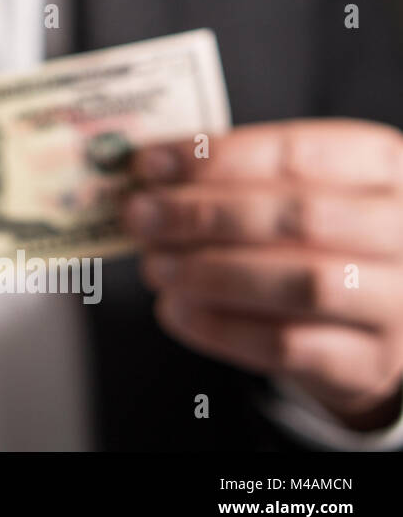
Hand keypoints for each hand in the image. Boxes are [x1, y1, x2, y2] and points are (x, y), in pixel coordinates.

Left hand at [121, 119, 402, 430]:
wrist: (376, 318)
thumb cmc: (321, 237)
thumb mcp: (300, 188)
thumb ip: (237, 179)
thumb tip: (148, 176)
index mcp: (384, 166)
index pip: (297, 153)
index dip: (215, 158)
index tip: (148, 163)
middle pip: (298, 217)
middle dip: (203, 215)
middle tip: (140, 216)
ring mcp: (396, 300)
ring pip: (300, 283)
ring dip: (209, 273)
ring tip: (154, 266)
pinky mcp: (370, 362)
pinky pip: (288, 346)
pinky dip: (220, 327)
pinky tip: (174, 310)